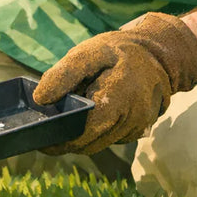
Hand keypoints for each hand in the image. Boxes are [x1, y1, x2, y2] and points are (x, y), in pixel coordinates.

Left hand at [32, 12, 196, 155]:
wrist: (156, 56)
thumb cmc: (117, 52)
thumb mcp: (89, 52)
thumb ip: (64, 74)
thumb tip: (40, 99)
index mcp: (119, 96)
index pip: (85, 130)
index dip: (60, 138)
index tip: (40, 138)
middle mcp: (132, 118)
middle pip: (90, 143)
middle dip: (66, 142)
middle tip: (44, 135)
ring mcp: (137, 128)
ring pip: (98, 145)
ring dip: (79, 139)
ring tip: (61, 125)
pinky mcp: (138, 131)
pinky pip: (109, 139)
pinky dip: (94, 134)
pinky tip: (85, 120)